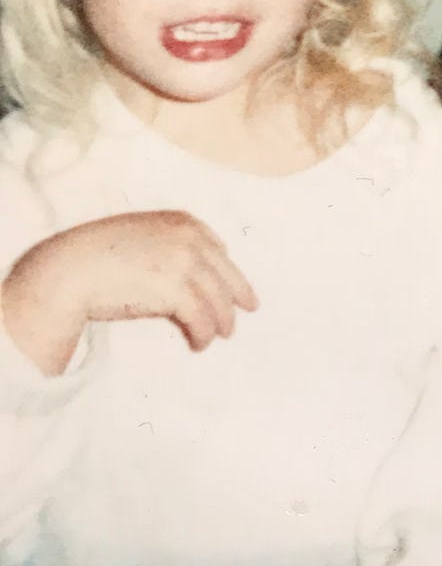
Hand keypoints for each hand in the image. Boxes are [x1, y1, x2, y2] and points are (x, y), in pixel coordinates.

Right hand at [0, 210, 257, 374]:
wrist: (69, 268)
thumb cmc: (96, 254)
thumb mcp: (141, 237)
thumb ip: (168, 247)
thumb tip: (190, 279)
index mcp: (183, 221)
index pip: (217, 248)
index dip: (226, 270)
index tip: (233, 284)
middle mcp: (190, 238)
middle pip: (225, 273)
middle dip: (237, 294)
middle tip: (247, 310)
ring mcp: (185, 262)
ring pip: (217, 299)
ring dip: (221, 321)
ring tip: (220, 336)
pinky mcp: (176, 290)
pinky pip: (201, 318)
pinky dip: (203, 334)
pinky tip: (199, 344)